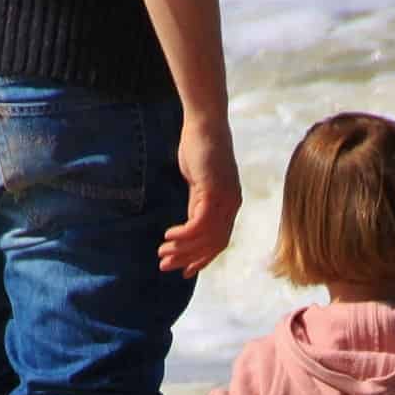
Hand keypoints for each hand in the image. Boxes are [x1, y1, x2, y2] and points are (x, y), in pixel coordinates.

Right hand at [158, 113, 238, 277]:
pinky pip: (199, 223)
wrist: (205, 123)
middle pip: (213, 245)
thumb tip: (188, 226)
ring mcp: (225, 199)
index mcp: (230, 205)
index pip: (219, 242)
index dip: (202, 259)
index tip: (184, 271)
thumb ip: (196, 204)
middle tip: (165, 266)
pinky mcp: (214, 192)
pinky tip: (168, 235)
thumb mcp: (199, 183)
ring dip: (182, 249)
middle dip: (188, 259)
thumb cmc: (200, 149)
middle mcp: (232, 205)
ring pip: (206, 238)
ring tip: (162, 253)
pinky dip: (184, 234)